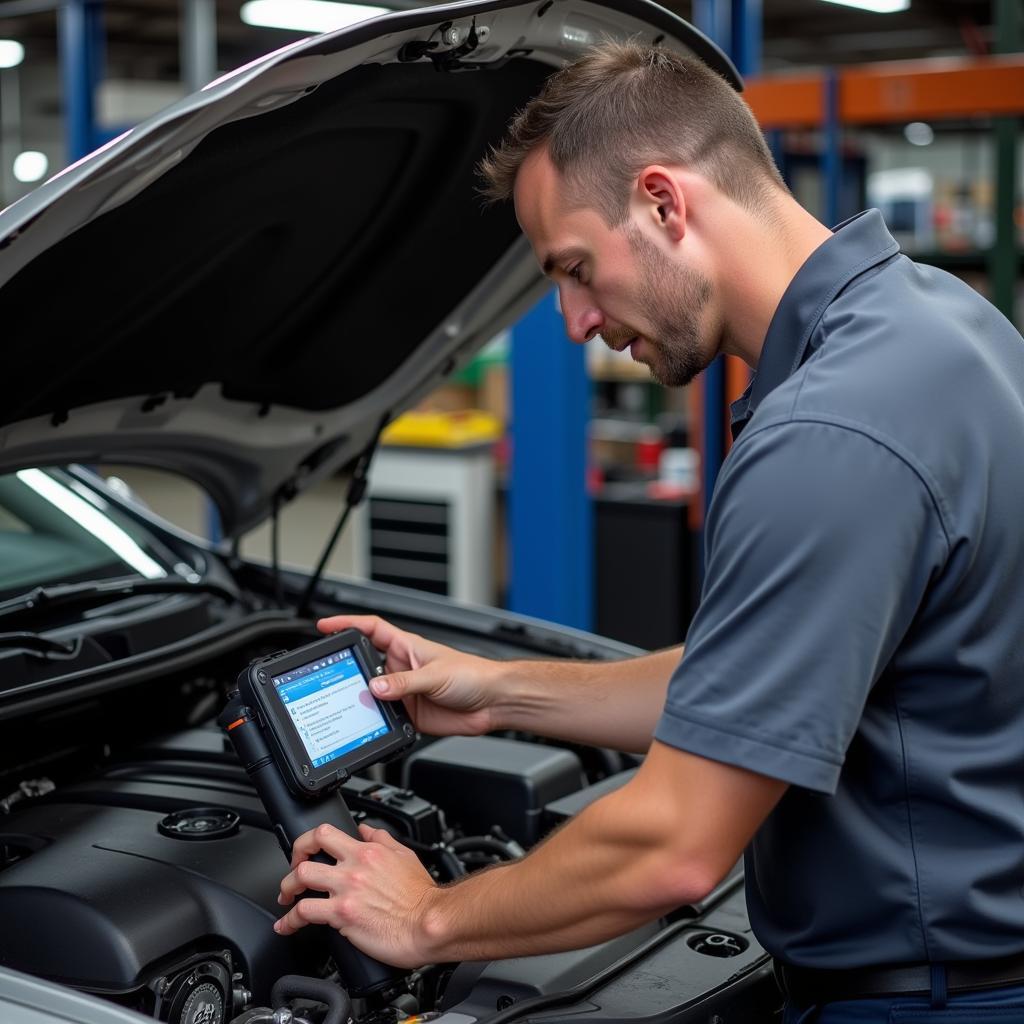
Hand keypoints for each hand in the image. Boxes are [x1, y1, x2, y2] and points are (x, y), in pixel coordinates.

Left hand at [275, 823, 439, 967]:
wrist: (429, 923)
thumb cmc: (421, 896)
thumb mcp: (404, 856)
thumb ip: (382, 839)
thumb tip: (366, 829)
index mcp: (367, 851)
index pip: (326, 833)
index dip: (307, 841)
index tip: (305, 852)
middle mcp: (353, 867)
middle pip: (307, 853)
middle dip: (292, 863)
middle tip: (292, 876)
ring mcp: (345, 890)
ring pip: (300, 879)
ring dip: (286, 890)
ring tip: (286, 899)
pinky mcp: (342, 915)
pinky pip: (304, 913)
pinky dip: (289, 920)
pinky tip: (287, 926)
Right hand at [317, 614, 501, 735]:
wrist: (493, 702)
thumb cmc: (473, 675)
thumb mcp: (436, 674)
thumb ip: (405, 682)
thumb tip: (375, 687)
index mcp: (406, 647)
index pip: (370, 629)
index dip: (346, 624)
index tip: (324, 626)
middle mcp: (402, 668)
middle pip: (364, 664)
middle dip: (347, 668)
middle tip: (331, 675)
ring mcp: (404, 692)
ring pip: (371, 693)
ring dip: (361, 699)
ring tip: (350, 704)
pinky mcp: (409, 715)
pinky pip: (383, 718)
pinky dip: (374, 722)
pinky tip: (370, 725)